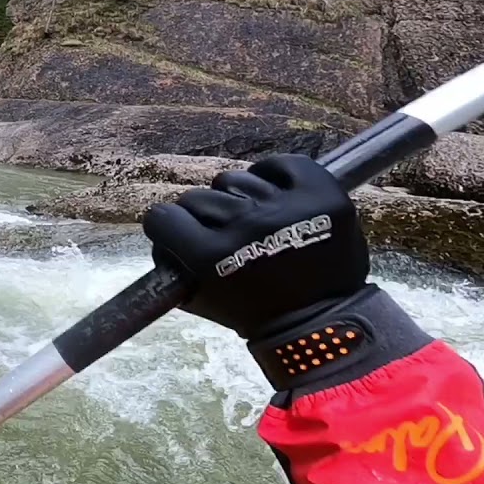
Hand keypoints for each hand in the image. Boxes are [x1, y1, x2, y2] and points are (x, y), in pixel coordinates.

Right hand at [143, 154, 427, 393]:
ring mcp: (286, 205)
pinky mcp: (319, 192)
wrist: (321, 319)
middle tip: (220, 232)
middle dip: (203, 216)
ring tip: (253, 218)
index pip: (163, 217)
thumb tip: (162, 237)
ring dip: (237, 198)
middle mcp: (246, 225)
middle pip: (198, 197)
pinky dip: (272, 176)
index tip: (176, 231)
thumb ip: (176, 266)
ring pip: (236, 179)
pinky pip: (281, 164)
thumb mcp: (201, 299)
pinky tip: (274, 195)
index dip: (165, 225)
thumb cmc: (254, 313)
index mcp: (213, 256)